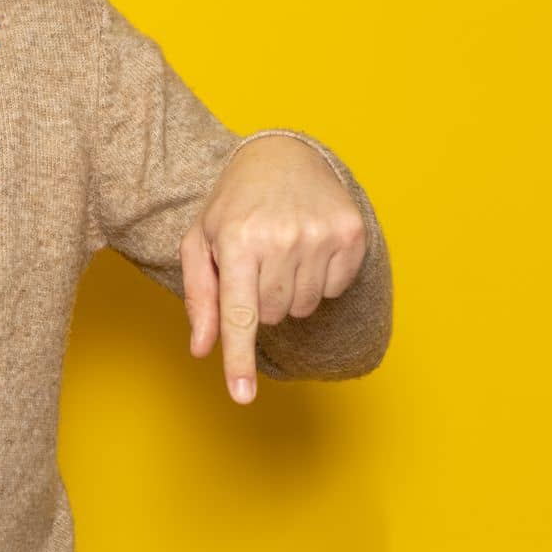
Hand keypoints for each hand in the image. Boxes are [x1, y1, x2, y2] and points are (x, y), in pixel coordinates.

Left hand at [179, 134, 366, 403]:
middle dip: (258, 300)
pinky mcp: (351, 235)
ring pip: (302, 307)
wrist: (283, 155)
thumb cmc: (233, 204)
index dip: (239, 359)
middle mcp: (281, 238)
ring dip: (288, 291)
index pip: (239, 313)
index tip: (242, 396)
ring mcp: (320, 236)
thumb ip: (200, 297)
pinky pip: (333, 290)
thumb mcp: (201, 240)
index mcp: (237, 239)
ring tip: (279, 250)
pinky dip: (317, 278)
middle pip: (271, 316)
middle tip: (253, 263)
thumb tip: (203, 349)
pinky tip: (306, 247)